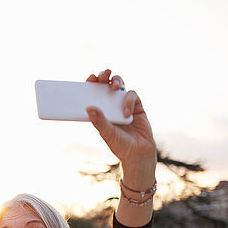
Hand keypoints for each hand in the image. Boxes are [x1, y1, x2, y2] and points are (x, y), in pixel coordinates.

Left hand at [85, 69, 156, 189]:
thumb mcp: (107, 133)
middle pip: (106, 84)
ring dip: (117, 81)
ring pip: (120, 85)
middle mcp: (111, 104)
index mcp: (100, 110)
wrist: (139, 153)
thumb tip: (88, 107)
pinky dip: (128, 101)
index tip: (90, 78)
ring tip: (115, 87)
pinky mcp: (137, 106)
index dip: (92, 83)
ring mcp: (124, 104)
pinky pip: (132, 95)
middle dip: (105, 76)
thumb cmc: (120, 145)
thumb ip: (99, 121)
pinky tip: (126, 112)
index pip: (94, 92)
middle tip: (104, 74)